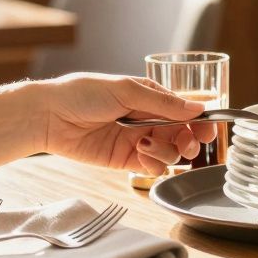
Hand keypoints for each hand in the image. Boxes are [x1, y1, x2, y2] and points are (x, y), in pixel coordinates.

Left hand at [40, 73, 215, 175]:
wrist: (48, 116)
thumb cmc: (83, 93)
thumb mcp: (126, 90)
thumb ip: (163, 102)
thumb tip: (198, 107)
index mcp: (150, 98)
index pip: (186, 111)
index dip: (200, 122)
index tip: (208, 130)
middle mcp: (148, 120)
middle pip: (183, 136)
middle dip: (190, 142)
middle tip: (187, 144)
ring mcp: (138, 141)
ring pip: (170, 154)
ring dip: (167, 152)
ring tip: (146, 145)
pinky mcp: (125, 161)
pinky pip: (152, 167)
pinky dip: (153, 165)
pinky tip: (140, 155)